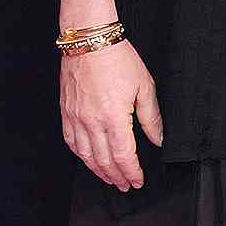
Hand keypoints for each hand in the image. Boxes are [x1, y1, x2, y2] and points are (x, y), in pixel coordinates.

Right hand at [59, 40, 162, 191]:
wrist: (89, 40)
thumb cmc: (117, 58)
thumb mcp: (144, 86)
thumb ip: (151, 117)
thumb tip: (158, 138)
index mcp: (114, 118)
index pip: (124, 156)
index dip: (131, 173)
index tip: (138, 180)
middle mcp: (92, 122)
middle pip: (104, 161)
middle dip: (116, 177)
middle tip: (125, 185)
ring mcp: (76, 118)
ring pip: (86, 155)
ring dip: (98, 171)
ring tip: (109, 178)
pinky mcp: (66, 112)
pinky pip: (71, 141)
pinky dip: (80, 155)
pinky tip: (88, 159)